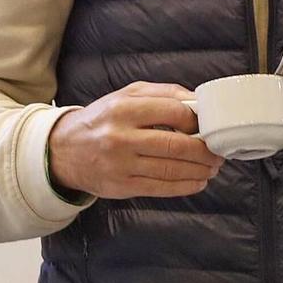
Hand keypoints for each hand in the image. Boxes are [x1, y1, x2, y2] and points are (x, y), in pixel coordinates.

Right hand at [47, 81, 224, 199]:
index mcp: (124, 109)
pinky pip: (162, 188)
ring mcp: (121, 165)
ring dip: (200, 170)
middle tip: (218, 151)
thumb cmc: (103, 119)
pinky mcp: (122, 187)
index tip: (208, 125)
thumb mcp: (127, 95)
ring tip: (213, 166)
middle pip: (176, 146)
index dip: (197, 120)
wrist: (64, 151)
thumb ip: (164, 94)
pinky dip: (186, 186)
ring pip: (172, 170)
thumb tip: (199, 102)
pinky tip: (198, 181)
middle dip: (205, 150)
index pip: (173, 112)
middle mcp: (120, 137)